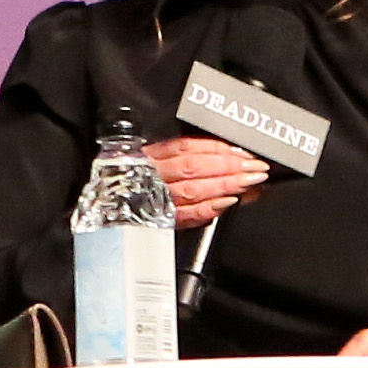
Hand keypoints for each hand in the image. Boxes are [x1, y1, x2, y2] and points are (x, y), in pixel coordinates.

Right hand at [144, 134, 267, 227]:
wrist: (110, 205)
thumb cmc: (135, 179)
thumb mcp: (157, 159)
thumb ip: (190, 156)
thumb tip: (230, 159)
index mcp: (151, 156)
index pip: (187, 147)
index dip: (218, 148)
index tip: (243, 152)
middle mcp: (153, 175)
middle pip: (194, 167)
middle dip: (229, 167)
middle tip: (256, 168)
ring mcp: (156, 199)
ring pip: (193, 189)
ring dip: (225, 185)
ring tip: (249, 182)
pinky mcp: (161, 221)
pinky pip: (187, 214)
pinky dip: (209, 209)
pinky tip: (228, 203)